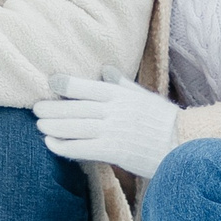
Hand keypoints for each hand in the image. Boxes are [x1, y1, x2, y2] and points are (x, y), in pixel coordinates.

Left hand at [35, 68, 180, 177]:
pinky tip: (50, 144)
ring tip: (39, 125)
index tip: (51, 82)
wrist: (184, 145)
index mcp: (121, 94)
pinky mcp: (113, 151)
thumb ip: (122, 84)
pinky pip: (81, 147)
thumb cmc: (165, 122)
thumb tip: (105, 69)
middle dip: (53, 108)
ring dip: (53, 126)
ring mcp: (113, 130)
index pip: (87, 86)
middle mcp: (114, 110)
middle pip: (76, 107)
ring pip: (75, 126)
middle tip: (36, 108)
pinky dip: (63, 146)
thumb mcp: (144, 97)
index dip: (66, 84)